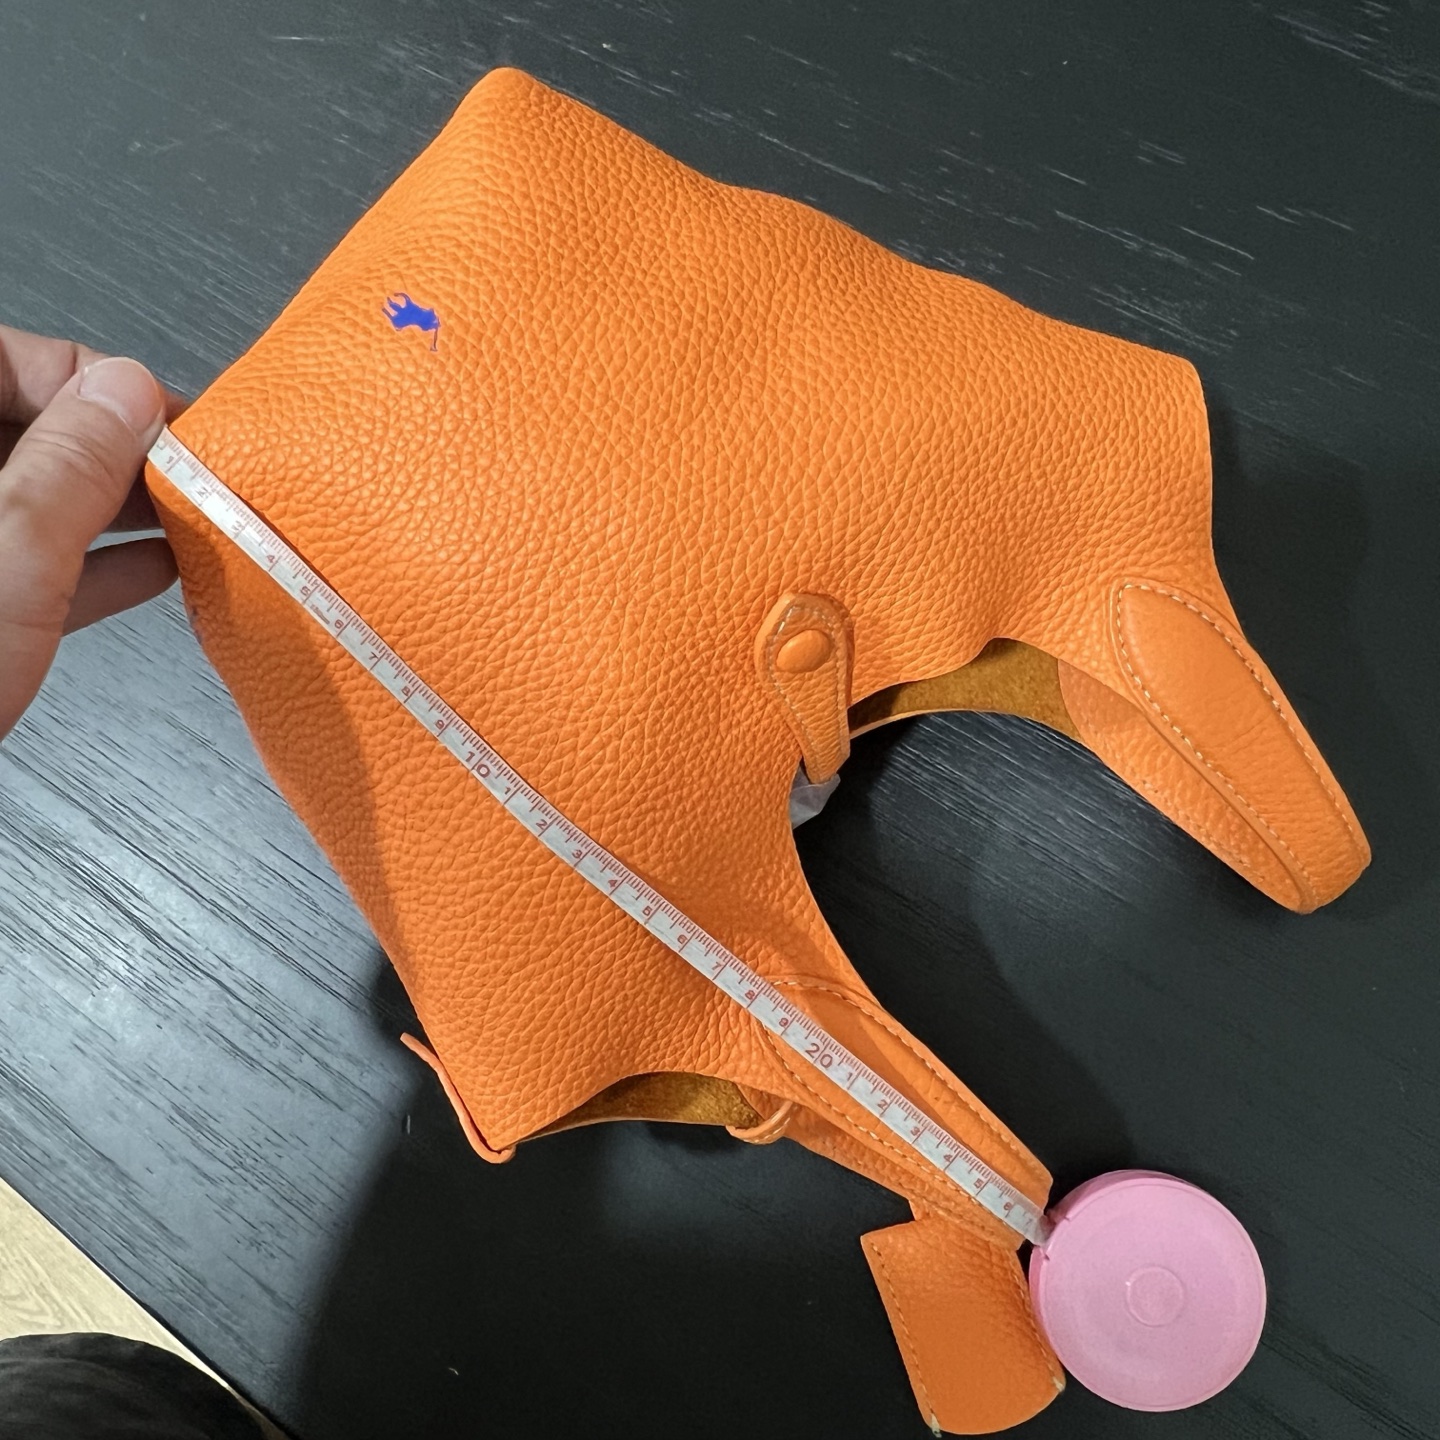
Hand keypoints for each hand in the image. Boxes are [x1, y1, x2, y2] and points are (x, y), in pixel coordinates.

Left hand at [0, 325, 182, 741]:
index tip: (166, 422)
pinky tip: (153, 570)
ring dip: (112, 507)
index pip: (7, 357)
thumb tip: (127, 394)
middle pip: (22, 425)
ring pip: (29, 496)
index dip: (96, 382)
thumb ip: (72, 465)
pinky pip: (24, 561)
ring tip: (186, 521)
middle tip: (185, 476)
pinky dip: (90, 563)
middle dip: (113, 448)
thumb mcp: (7, 553)